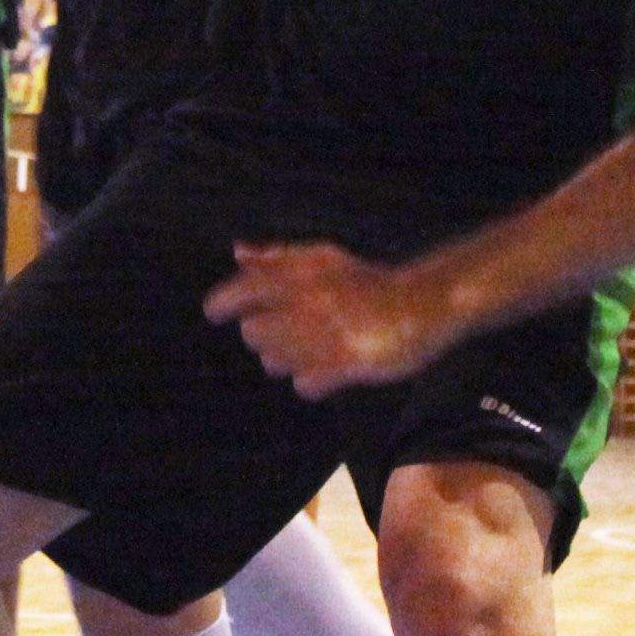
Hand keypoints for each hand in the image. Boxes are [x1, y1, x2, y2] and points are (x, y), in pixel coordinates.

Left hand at [207, 238, 449, 397]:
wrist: (420, 305)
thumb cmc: (366, 282)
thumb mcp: (323, 258)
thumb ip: (278, 257)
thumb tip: (238, 251)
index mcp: (301, 271)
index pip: (243, 289)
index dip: (222, 304)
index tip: (214, 313)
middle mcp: (306, 301)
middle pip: (253, 332)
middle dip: (264, 335)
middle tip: (288, 331)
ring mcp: (324, 335)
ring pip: (274, 361)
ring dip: (286, 359)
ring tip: (312, 348)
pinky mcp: (343, 364)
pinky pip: (304, 384)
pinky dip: (312, 381)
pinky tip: (327, 370)